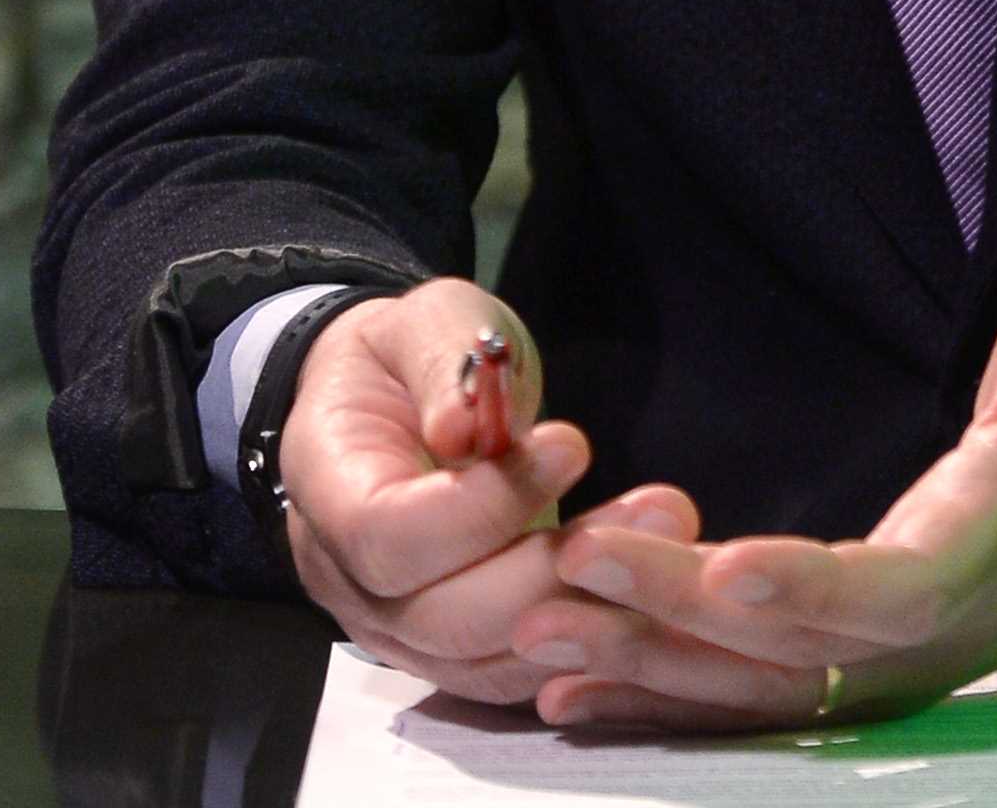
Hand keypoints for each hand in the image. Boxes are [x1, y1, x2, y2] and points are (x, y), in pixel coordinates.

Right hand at [281, 279, 659, 704]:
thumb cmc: (407, 356)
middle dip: (555, 570)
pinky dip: (582, 645)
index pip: (389, 536)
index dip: (481, 508)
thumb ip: (443, 362)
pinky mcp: (447, 651)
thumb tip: (462, 425)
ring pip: (486, 658)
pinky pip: (511, 675)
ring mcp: (394, 629)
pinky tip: (646, 594)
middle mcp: (347, 580)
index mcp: (328, 488)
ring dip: (588, 609)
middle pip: (442, 619)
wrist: (388, 401)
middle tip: (657, 508)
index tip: (571, 444)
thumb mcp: (425, 320)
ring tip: (668, 539)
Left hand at [507, 127, 996, 730]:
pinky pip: (747, 704)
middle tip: (563, 568)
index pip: (899, 589)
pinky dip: (659, 701)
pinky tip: (564, 688)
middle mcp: (929, 635)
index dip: (818, 588)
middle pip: (794, 650)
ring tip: (533, 625)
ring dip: (644, 662)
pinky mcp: (853, 682)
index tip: (730, 572)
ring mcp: (887, 673)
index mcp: (987, 547)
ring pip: (754, 691)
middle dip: (675, 615)